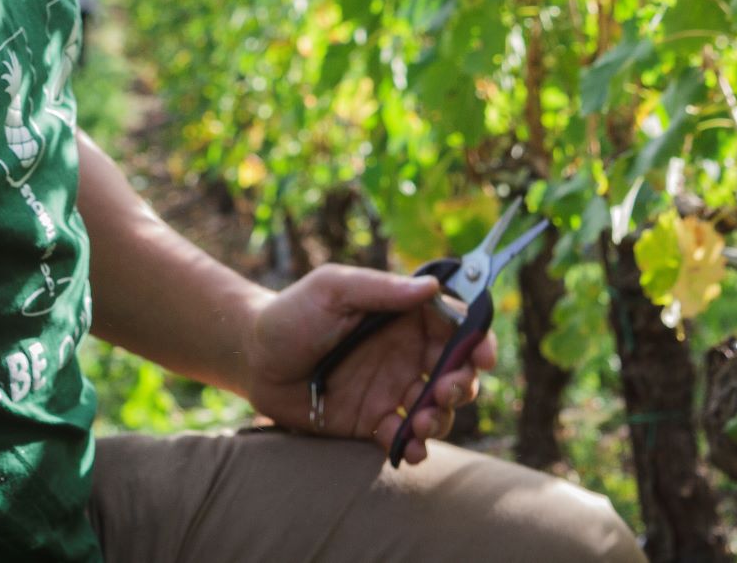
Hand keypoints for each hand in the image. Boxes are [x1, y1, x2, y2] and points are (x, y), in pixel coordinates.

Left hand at [243, 264, 497, 464]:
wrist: (252, 359)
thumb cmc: (291, 313)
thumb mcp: (333, 289)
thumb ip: (381, 289)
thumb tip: (433, 287)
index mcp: (404, 316)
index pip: (455, 325)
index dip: (477, 340)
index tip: (483, 356)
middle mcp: (406, 352)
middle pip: (455, 370)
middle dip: (461, 384)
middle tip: (445, 391)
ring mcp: (392, 389)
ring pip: (437, 407)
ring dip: (441, 417)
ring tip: (421, 422)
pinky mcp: (373, 421)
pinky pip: (405, 437)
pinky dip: (415, 446)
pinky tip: (410, 449)